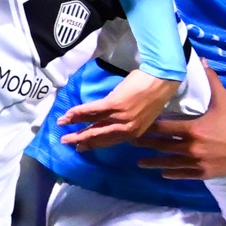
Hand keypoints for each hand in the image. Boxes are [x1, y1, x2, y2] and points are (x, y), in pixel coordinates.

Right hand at [57, 70, 180, 148]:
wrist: (162, 78)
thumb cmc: (154, 90)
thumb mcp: (142, 112)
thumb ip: (127, 119)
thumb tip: (111, 118)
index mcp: (134, 132)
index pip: (110, 141)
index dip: (94, 143)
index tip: (82, 147)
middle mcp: (127, 129)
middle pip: (99, 137)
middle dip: (81, 140)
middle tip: (67, 142)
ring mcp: (120, 118)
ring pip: (94, 126)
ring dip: (76, 128)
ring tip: (62, 130)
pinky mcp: (115, 105)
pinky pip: (92, 111)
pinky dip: (79, 114)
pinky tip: (69, 116)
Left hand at [135, 67, 225, 178]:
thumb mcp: (223, 99)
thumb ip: (211, 80)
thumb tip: (201, 60)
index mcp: (192, 129)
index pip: (164, 127)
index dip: (149, 127)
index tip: (138, 125)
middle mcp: (191, 147)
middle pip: (162, 146)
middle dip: (146, 144)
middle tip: (131, 143)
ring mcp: (196, 162)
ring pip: (169, 163)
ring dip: (153, 163)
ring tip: (140, 163)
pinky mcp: (203, 173)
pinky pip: (183, 174)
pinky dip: (171, 173)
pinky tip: (163, 173)